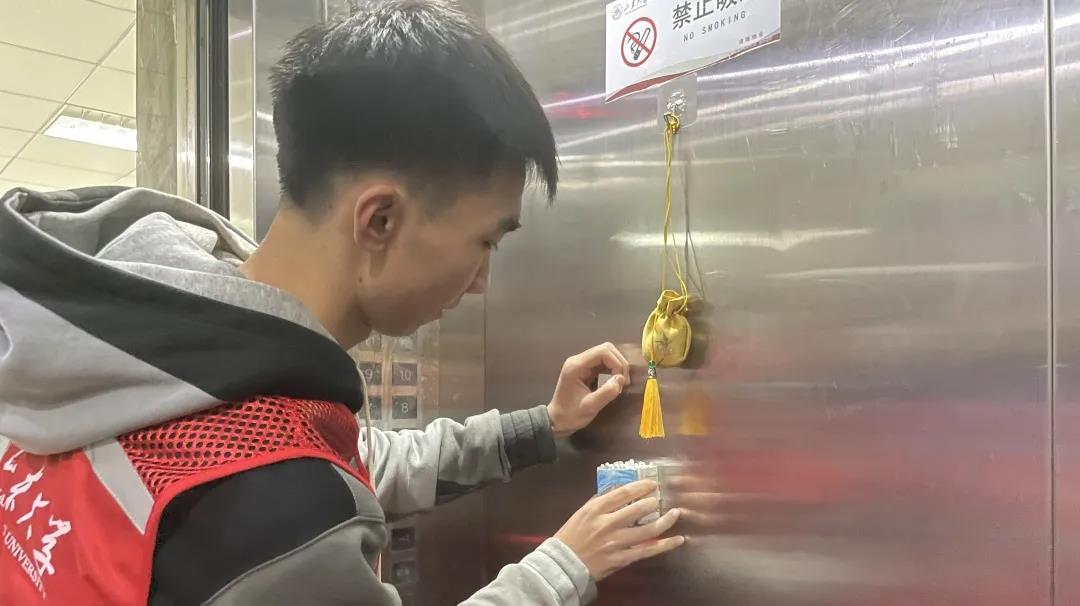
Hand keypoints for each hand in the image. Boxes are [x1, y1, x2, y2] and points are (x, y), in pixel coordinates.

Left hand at [547, 343, 630, 437]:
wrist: (557, 421)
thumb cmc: (570, 415)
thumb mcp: (590, 407)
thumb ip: (606, 393)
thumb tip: (621, 379)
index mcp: (576, 366)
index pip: (603, 351)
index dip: (617, 363)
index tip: (621, 380)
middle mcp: (579, 360)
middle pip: (606, 349)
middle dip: (619, 364)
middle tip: (622, 382)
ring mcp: (582, 364)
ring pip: (606, 355)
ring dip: (617, 367)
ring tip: (619, 385)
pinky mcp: (586, 370)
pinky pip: (603, 364)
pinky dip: (612, 371)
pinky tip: (613, 385)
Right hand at [554, 480, 684, 581]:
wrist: (564, 564)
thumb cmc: (571, 536)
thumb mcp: (581, 512)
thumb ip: (599, 501)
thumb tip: (617, 490)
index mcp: (596, 509)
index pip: (624, 493)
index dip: (641, 487)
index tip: (652, 484)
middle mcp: (608, 524)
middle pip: (638, 509)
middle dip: (653, 502)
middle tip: (661, 499)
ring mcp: (617, 542)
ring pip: (648, 530)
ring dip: (665, 520)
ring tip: (675, 513)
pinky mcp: (622, 559)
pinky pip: (648, 550)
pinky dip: (665, 545)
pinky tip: (678, 539)